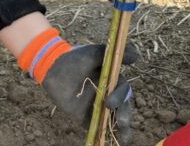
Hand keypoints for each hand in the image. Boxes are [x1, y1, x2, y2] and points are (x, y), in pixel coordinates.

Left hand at [18, 28, 136, 140]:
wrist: (53, 69)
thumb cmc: (74, 59)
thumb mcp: (93, 53)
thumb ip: (113, 55)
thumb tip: (137, 56)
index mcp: (113, 80)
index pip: (123, 90)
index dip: (120, 96)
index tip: (111, 102)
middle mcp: (108, 94)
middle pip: (122, 107)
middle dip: (124, 115)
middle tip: (122, 122)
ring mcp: (98, 106)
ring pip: (113, 119)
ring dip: (121, 129)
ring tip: (124, 138)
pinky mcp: (86, 117)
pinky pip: (98, 127)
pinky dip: (104, 135)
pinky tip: (108, 142)